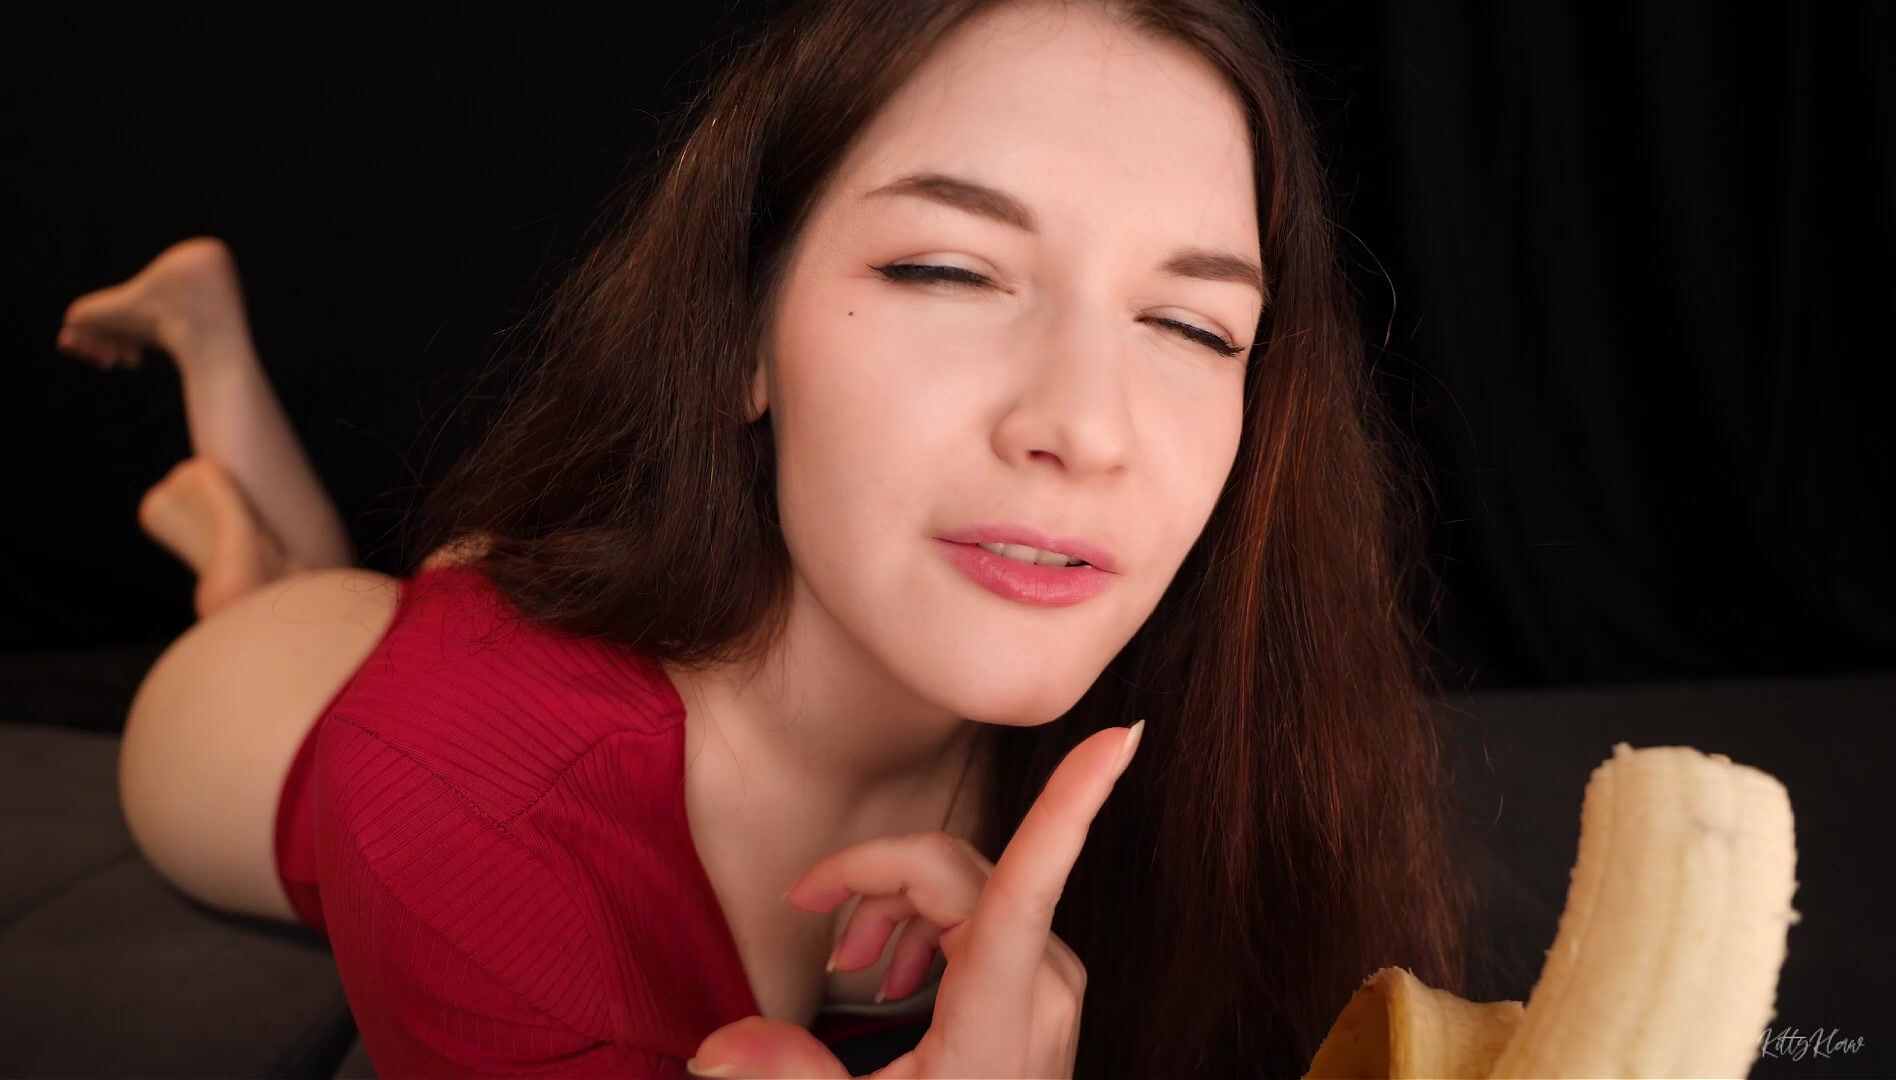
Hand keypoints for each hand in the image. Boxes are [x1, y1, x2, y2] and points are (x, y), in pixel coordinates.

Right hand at [686, 718, 1145, 1078]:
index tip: (1119, 736)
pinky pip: (988, 916)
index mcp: (1000, 1017)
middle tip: (806, 910)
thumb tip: (716, 1048)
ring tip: (846, 963)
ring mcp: (1053, 986)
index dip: (1071, 806)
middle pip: (954, 870)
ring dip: (895, 904)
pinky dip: (926, 926)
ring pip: (968, 886)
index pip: (1030, 888)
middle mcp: (1043, 987)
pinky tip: (889, 975)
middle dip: (873, 876)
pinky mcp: (1047, 989)